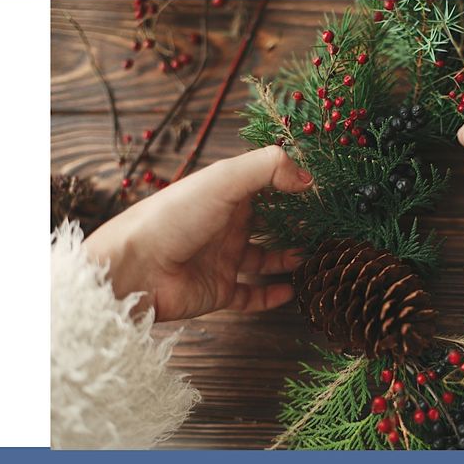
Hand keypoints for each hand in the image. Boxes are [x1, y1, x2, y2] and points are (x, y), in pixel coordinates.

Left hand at [83, 146, 313, 320]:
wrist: (135, 268)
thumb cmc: (172, 217)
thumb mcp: (223, 179)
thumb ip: (268, 168)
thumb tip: (309, 178)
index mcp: (225, 195)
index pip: (265, 185)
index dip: (291, 185)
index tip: (322, 189)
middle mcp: (226, 226)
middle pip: (268, 223)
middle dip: (296, 225)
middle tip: (328, 227)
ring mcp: (222, 259)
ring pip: (264, 260)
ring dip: (289, 258)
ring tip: (317, 256)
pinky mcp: (219, 291)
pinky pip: (252, 295)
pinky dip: (272, 295)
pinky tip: (292, 289)